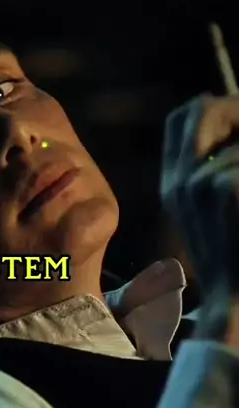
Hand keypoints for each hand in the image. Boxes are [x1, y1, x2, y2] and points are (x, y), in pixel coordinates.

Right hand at [160, 95, 238, 308]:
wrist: (238, 301)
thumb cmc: (232, 258)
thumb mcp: (205, 212)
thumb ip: (204, 169)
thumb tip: (213, 106)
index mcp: (175, 186)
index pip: (184, 118)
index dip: (215, 110)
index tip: (236, 127)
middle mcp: (183, 182)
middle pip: (207, 108)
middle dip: (237, 113)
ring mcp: (205, 185)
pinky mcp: (230, 189)